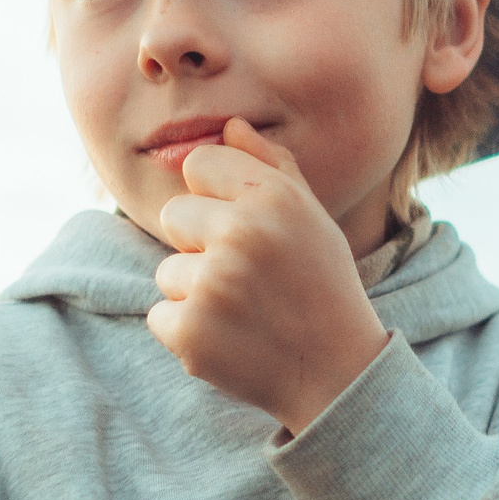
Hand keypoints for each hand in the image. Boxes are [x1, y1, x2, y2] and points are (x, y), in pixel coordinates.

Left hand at [148, 117, 391, 433]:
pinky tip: (230, 340)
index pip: (199, 164)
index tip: (243, 228)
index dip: (215, 196)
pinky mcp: (190, 332)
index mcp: (273, 197)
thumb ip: (271, 165)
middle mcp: (242, 233)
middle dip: (200, 245)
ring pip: (167, 271)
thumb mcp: (311, 217)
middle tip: (247, 278)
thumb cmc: (322, 286)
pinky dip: (187, 332)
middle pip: (173, 216)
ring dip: (195, 294)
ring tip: (244, 313)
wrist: (339, 373)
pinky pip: (159, 316)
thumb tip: (228, 126)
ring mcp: (213, 284)